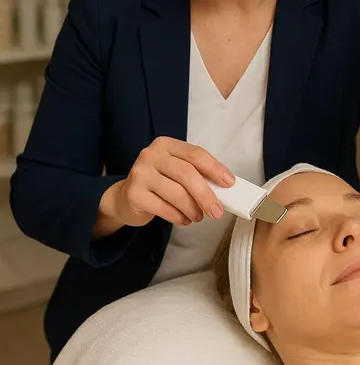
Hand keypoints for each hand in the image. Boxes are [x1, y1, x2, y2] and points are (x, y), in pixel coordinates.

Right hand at [110, 137, 234, 227]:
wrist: (125, 198)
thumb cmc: (158, 184)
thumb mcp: (175, 172)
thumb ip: (196, 174)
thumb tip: (225, 187)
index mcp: (165, 144)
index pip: (195, 153)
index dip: (215, 168)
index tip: (229, 183)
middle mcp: (151, 154)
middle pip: (187, 174)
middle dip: (206, 195)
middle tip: (217, 212)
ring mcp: (140, 173)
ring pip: (177, 193)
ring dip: (193, 209)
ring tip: (197, 217)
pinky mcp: (134, 194)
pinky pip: (164, 208)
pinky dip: (179, 217)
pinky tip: (183, 220)